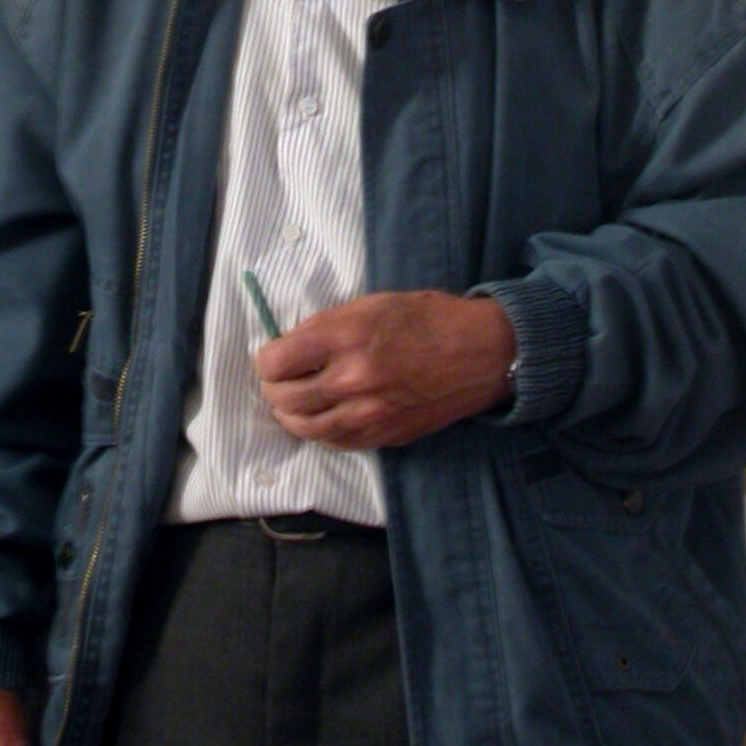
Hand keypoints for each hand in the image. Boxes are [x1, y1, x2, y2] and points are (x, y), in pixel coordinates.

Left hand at [254, 290, 516, 448]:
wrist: (481, 353)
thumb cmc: (430, 318)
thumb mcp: (373, 303)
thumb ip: (329, 325)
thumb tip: (293, 342)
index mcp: (347, 337)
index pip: (277, 361)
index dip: (265, 360)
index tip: (269, 357)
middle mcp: (353, 379)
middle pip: (285, 399)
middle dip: (272, 389)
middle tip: (275, 381)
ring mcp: (369, 413)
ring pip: (306, 428)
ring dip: (290, 416)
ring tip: (291, 403)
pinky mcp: (385, 436)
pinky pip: (337, 442)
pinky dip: (321, 432)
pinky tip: (322, 418)